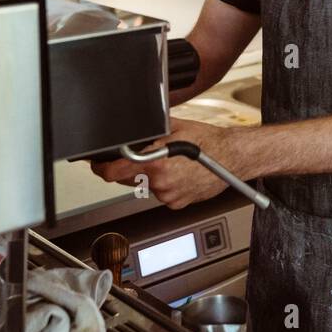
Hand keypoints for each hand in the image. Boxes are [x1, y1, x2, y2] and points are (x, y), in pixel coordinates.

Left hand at [89, 117, 237, 210]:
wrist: (233, 157)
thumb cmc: (210, 142)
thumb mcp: (177, 127)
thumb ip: (151, 130)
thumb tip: (133, 129)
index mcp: (157, 164)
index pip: (114, 172)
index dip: (102, 168)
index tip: (98, 165)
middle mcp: (161, 183)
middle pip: (127, 180)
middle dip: (131, 168)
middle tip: (148, 156)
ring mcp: (169, 196)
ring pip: (146, 186)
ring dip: (151, 176)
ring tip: (172, 164)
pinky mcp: (177, 204)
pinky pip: (161, 194)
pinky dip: (165, 185)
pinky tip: (180, 174)